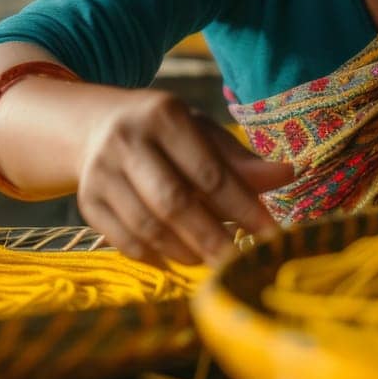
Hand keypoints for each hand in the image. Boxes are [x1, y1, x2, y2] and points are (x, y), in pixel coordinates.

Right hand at [75, 89, 293, 265]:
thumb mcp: (202, 133)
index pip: (208, 171)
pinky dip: (156, 256)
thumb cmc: (165, 132)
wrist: (95, 126)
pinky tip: (180, 260)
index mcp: (164, 116)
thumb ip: (240, 159)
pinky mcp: (88, 200)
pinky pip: (124, 240)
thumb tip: (289, 174)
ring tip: (213, 260)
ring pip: (147, 226)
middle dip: (212, 237)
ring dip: (185, 250)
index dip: (242, 207)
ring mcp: (101, 172)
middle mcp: (127, 140)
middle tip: (241, 263)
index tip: (269, 234)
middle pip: (173, 201)